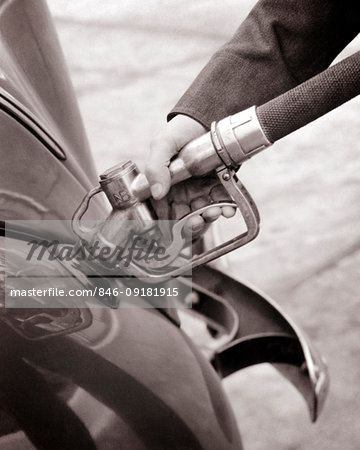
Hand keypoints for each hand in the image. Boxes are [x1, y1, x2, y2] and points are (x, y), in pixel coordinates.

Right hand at [145, 115, 234, 237]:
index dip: (168, 224)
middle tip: (198, 219)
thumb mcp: (163, 143)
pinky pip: (222, 202)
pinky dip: (226, 208)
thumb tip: (157, 194)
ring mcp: (201, 189)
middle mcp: (181, 190)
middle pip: (184, 217)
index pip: (162, 211)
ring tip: (216, 212)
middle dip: (192, 223)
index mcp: (164, 184)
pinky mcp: (220, 185)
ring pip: (204, 212)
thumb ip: (155, 167)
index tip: (175, 228)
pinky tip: (228, 209)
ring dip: (209, 217)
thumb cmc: (183, 128)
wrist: (212, 113)